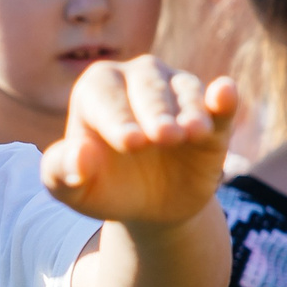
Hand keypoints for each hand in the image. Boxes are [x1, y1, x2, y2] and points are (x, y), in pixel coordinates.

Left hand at [42, 58, 239, 227]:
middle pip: (148, 86)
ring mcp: (178, 93)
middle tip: (162, 137)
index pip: (105, 95)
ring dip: (190, 111)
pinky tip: (224, 94)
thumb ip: (61, 172)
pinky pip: (220, 101)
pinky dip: (224, 98)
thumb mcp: (73, 189)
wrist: (147, 206)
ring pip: (185, 91)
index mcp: (98, 89)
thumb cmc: (102, 186)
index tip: (130, 143)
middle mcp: (139, 79)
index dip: (117, 117)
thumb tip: (79, 155)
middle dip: (155, 112)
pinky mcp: (213, 117)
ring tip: (192, 133)